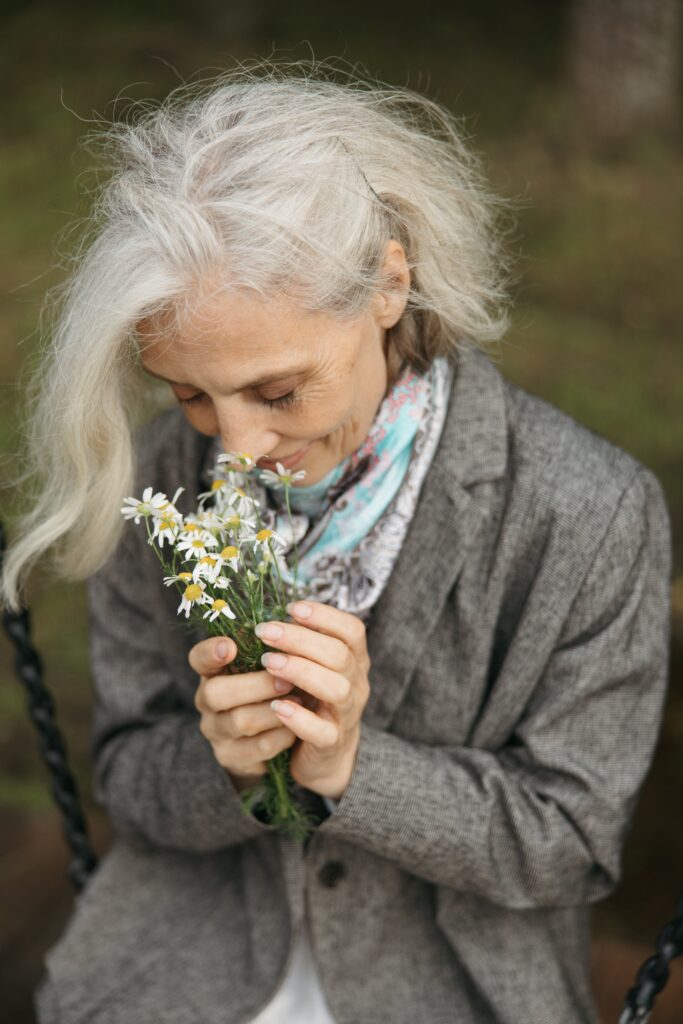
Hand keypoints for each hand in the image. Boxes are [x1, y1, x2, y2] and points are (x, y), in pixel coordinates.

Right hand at [190, 635, 304, 790]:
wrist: (273, 740)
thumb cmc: (270, 689)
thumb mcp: (265, 665)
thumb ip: (269, 646)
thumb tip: (291, 620)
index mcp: (213, 672)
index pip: (198, 659)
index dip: (209, 653)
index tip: (228, 646)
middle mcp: (208, 701)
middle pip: (216, 693)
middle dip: (255, 685)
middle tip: (287, 680)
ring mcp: (217, 731)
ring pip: (239, 721)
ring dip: (272, 710)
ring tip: (299, 701)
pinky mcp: (232, 758)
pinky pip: (257, 748)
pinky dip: (280, 736)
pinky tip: (296, 728)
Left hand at [255, 600, 370, 799]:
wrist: (327, 755)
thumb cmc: (314, 699)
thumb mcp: (315, 667)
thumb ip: (303, 644)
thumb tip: (272, 616)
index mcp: (354, 660)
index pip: (352, 630)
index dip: (325, 616)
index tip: (292, 608)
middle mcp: (356, 684)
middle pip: (340, 655)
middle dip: (300, 640)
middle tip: (265, 632)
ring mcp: (347, 714)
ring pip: (337, 689)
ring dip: (301, 671)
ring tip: (269, 663)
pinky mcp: (332, 743)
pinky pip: (322, 731)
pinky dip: (299, 718)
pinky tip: (276, 706)